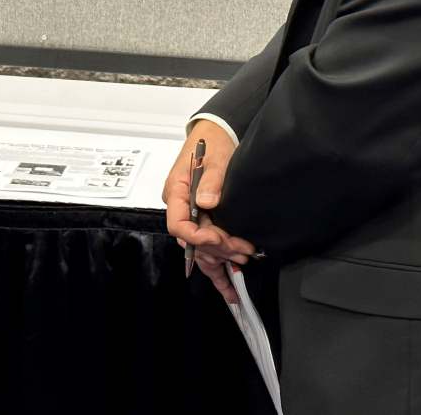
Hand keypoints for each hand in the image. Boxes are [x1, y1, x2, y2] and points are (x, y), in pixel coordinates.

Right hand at [163, 120, 255, 301]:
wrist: (216, 135)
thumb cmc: (212, 143)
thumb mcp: (215, 157)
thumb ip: (211, 179)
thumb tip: (206, 201)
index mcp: (176, 192)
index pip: (178, 224)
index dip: (198, 237)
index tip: (219, 239)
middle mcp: (180, 207)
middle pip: (193, 240)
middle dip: (218, 250)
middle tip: (244, 251)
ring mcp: (191, 216)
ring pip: (200, 248)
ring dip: (221, 259)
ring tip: (242, 264)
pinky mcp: (203, 221)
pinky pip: (206, 248)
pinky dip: (217, 264)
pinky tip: (228, 283)